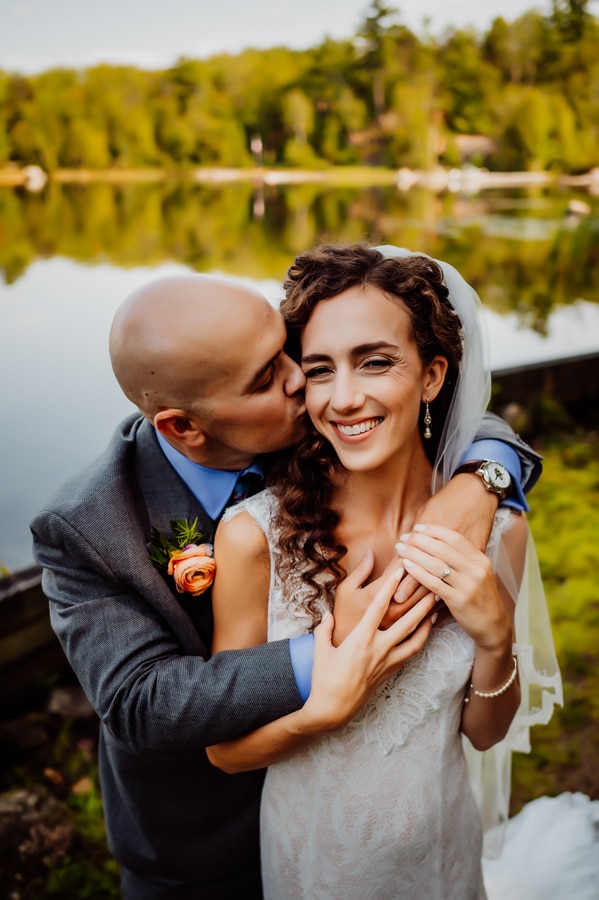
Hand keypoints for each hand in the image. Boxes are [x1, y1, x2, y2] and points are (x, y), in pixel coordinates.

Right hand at [302, 563, 437, 732]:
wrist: (332, 709)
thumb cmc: (323, 678)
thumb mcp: (320, 649)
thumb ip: (324, 629)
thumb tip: (328, 616)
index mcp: (360, 638)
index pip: (379, 606)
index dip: (390, 587)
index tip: (400, 571)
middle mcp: (378, 648)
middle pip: (406, 621)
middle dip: (421, 603)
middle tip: (434, 587)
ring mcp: (386, 662)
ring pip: (415, 639)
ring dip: (427, 623)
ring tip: (436, 609)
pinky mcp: (390, 673)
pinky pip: (410, 653)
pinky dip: (420, 640)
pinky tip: (425, 633)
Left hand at [391, 474, 498, 607]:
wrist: (493, 626)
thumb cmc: (479, 597)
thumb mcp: (478, 574)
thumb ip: (462, 559)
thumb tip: (435, 541)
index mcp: (481, 560)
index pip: (455, 538)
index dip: (433, 530)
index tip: (417, 527)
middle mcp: (476, 570)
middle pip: (443, 548)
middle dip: (420, 540)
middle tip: (404, 537)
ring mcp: (468, 586)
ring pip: (436, 564)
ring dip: (414, 553)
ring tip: (400, 548)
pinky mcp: (459, 601)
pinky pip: (433, 583)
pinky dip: (417, 572)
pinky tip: (406, 565)